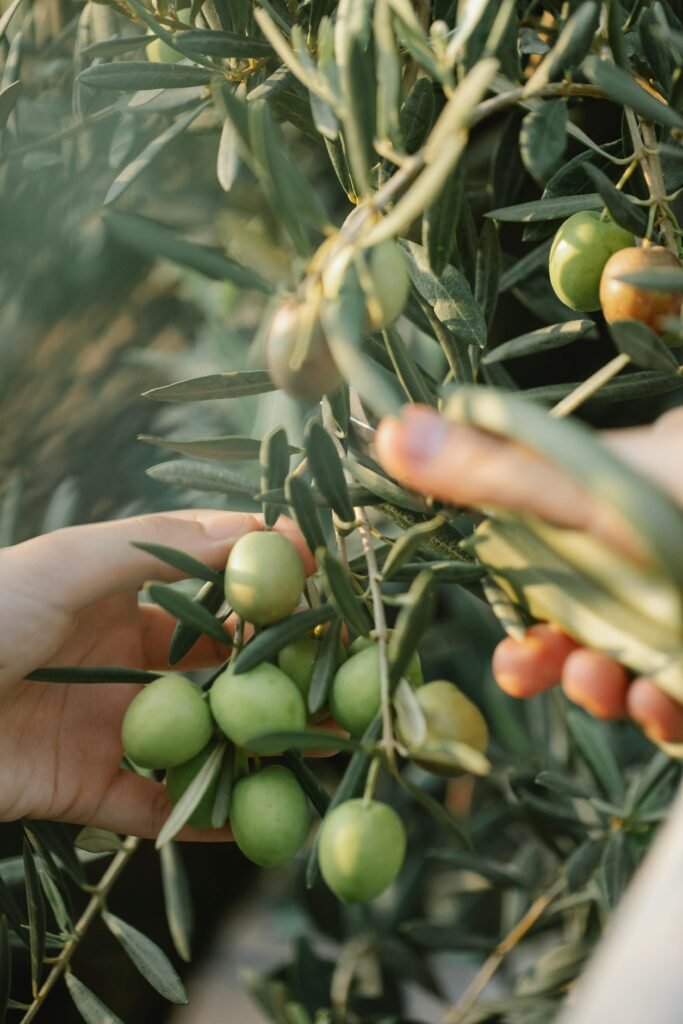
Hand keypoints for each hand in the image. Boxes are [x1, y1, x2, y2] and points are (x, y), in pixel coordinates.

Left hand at [0, 510, 312, 838]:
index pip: (218, 595)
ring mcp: (113, 728)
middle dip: (281, 680)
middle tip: (346, 688)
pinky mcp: (90, 791)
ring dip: (258, 753)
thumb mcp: (70, 561)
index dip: (273, 594)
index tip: (332, 594)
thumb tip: (260, 529)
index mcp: (124, 599)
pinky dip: (208, 817)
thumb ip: (164, 545)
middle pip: (221, 672)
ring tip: (322, 759)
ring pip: (202, 741)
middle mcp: (129, 663)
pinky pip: (160, 807)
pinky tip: (261, 825)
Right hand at [376, 404, 682, 743]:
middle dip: (560, 660)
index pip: (553, 561)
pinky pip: (682, 696)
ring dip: (609, 688)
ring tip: (614, 688)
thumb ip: (492, 473)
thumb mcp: (587, 489)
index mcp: (617, 508)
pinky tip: (663, 710)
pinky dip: (666, 711)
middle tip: (541, 674)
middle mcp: (654, 556)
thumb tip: (387, 431)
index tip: (513, 649)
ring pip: (637, 663)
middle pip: (590, 622)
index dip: (524, 612)